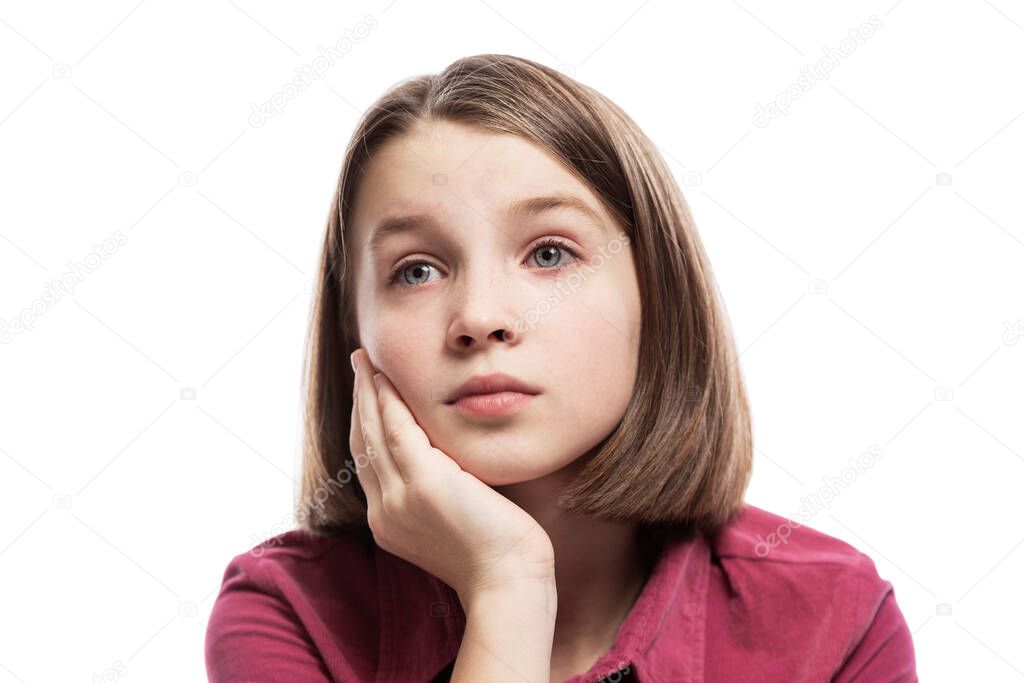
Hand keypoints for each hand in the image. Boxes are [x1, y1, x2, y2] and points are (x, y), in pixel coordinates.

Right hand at [349, 348, 555, 602]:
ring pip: (372, 433)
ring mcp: (400, 499)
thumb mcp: (454, 520)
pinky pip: (397, 431)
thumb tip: (446, 462)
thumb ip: (438, 491)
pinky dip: (387, 401)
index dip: (363, 424)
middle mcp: (385, 512)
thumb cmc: (497, 553)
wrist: (510, 581)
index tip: (366, 394)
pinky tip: (384, 378)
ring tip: (365, 361)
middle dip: (358, 401)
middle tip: (358, 364)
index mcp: (389, 523)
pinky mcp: (424, 484)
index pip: (367, 463)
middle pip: (362, 443)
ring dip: (366, 392)